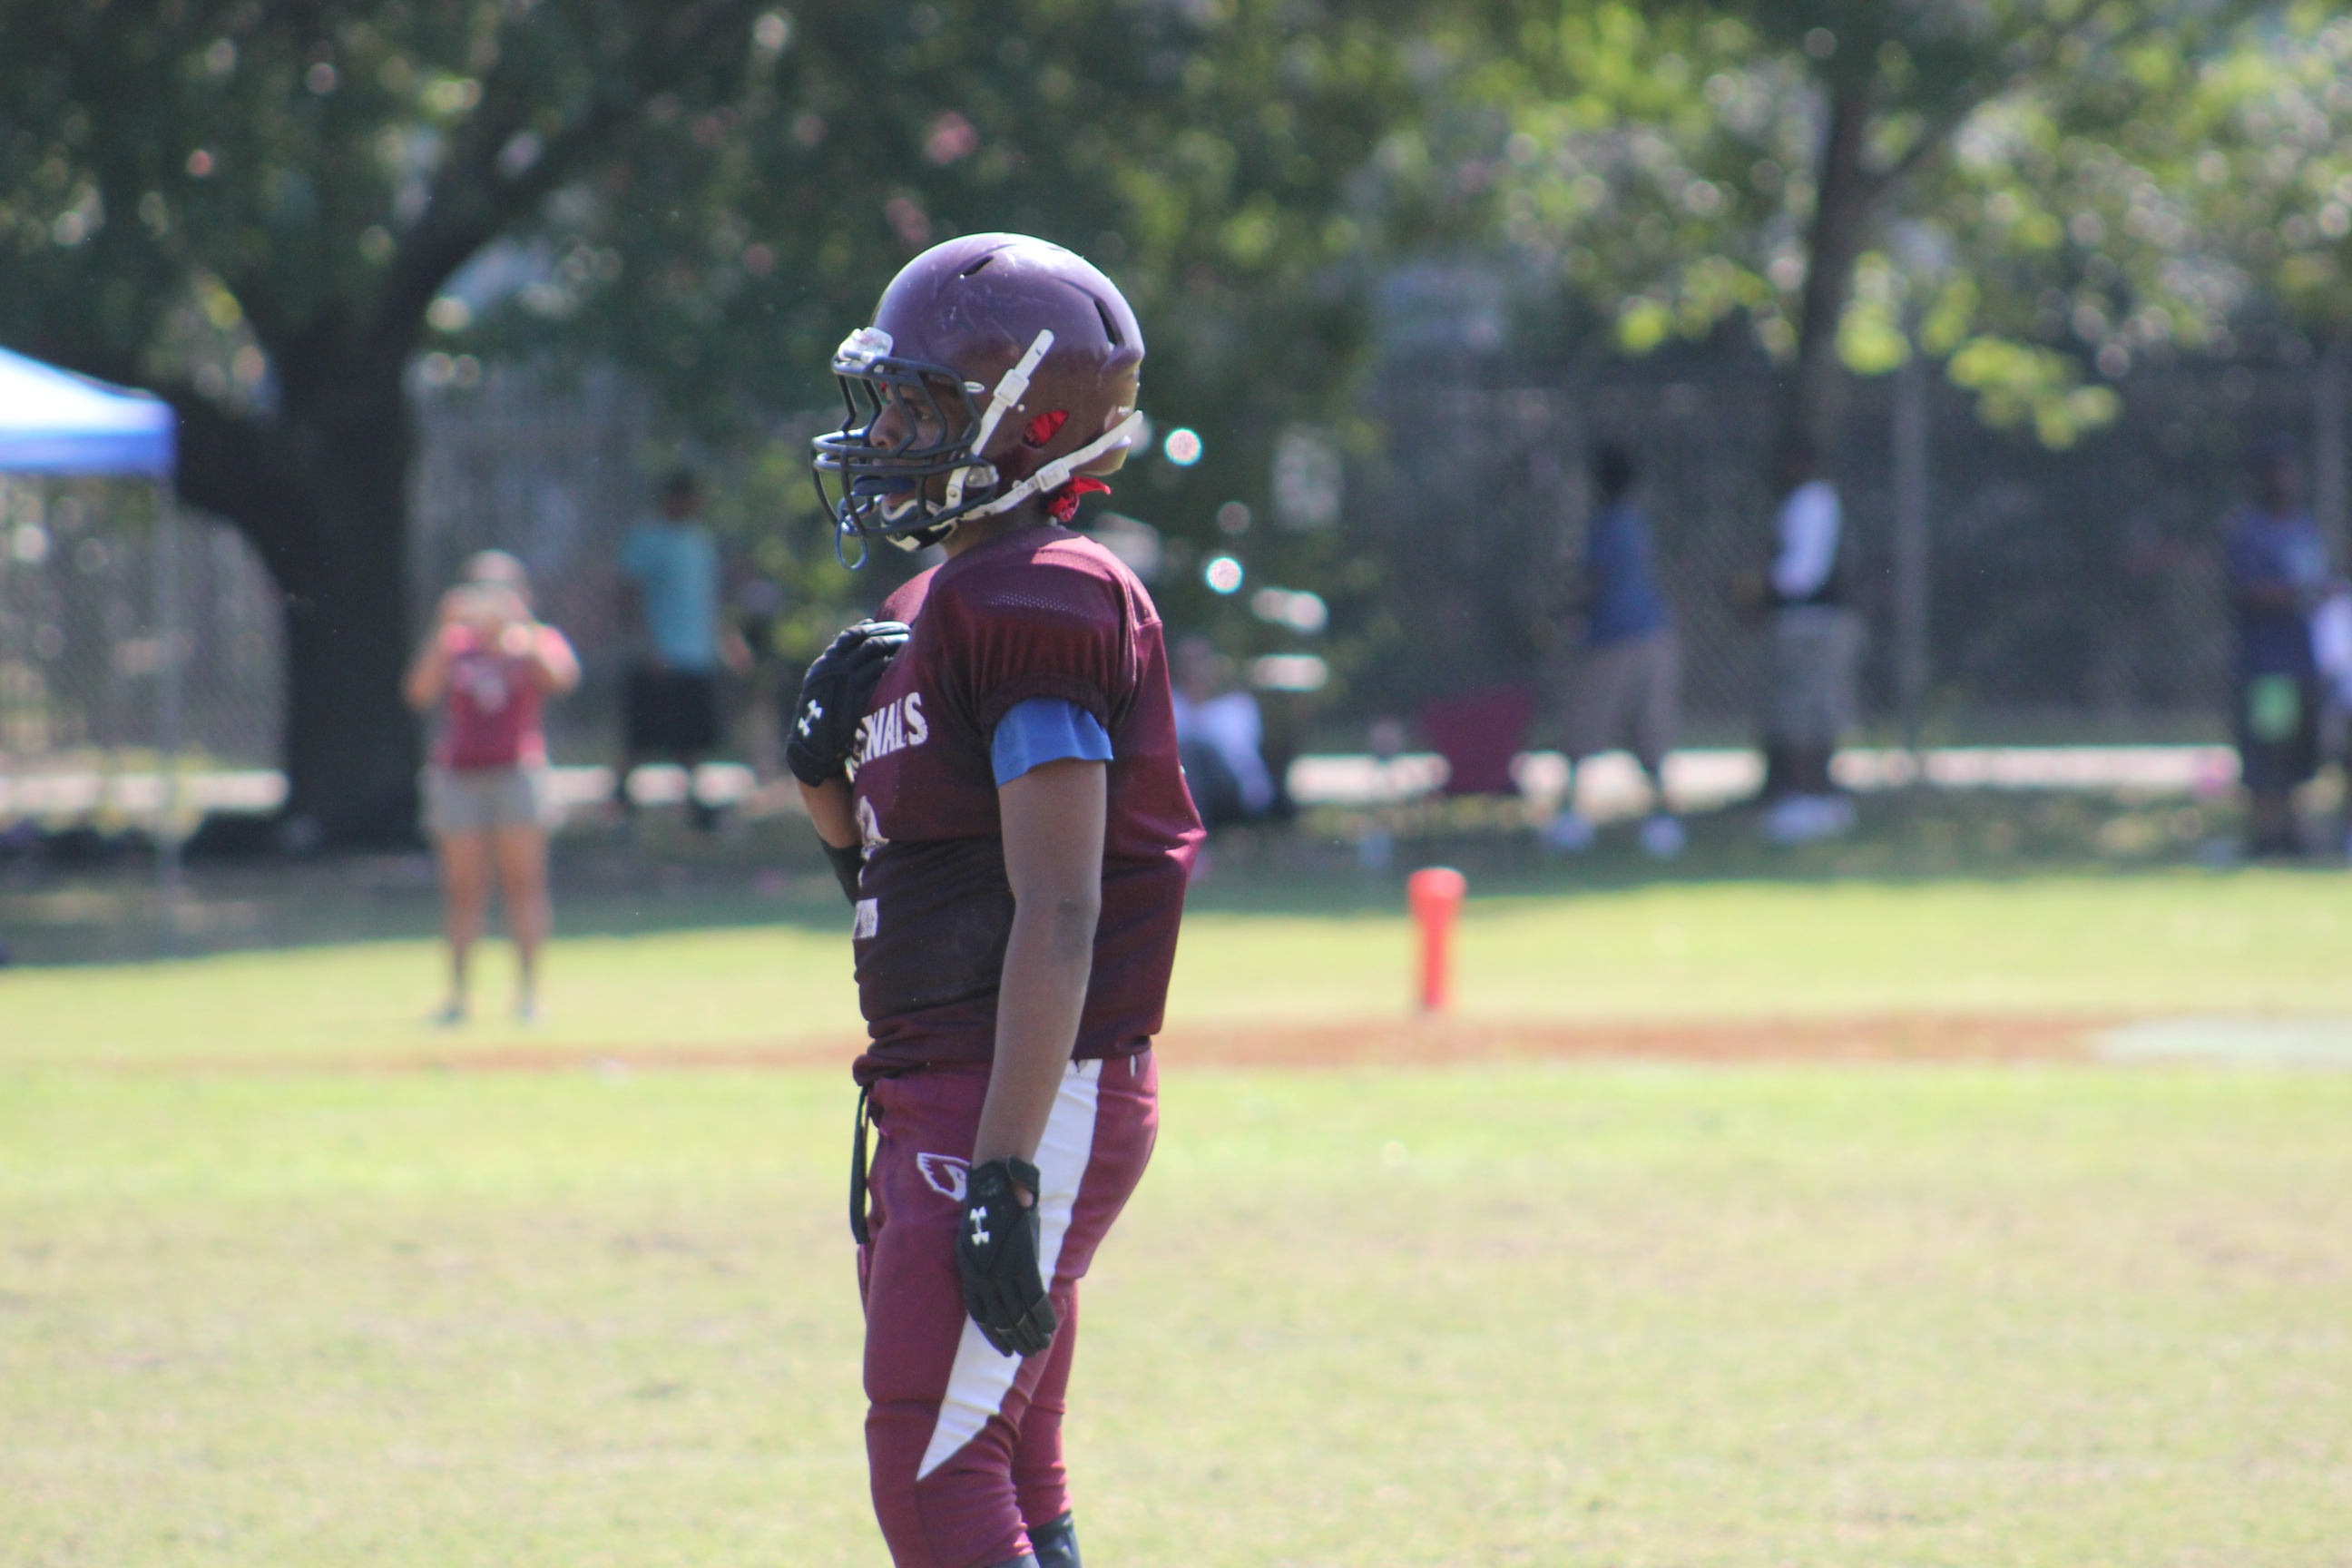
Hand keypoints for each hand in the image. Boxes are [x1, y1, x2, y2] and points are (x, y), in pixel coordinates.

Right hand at [785, 620, 910, 785]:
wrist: (813, 743)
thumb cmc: (825, 705)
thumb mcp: (825, 675)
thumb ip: (843, 651)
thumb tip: (869, 624)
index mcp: (827, 663)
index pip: (855, 635)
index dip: (880, 628)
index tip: (899, 626)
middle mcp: (836, 672)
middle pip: (871, 646)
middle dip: (894, 638)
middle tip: (911, 636)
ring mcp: (846, 689)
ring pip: (879, 663)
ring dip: (898, 654)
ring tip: (912, 651)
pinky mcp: (858, 706)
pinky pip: (881, 685)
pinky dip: (895, 674)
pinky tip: (907, 671)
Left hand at [956, 1158, 1056, 1356]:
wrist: (996, 1184)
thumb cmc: (990, 1207)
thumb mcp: (978, 1240)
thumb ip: (987, 1264)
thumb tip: (999, 1282)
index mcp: (970, 1273)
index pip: (980, 1315)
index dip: (993, 1335)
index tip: (1004, 1350)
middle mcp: (984, 1278)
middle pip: (1001, 1320)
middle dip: (1015, 1340)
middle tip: (1028, 1353)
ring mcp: (1003, 1272)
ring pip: (1018, 1315)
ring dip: (1031, 1334)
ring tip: (1041, 1346)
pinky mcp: (1023, 1263)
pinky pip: (1035, 1300)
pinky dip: (1044, 1317)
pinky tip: (1051, 1328)